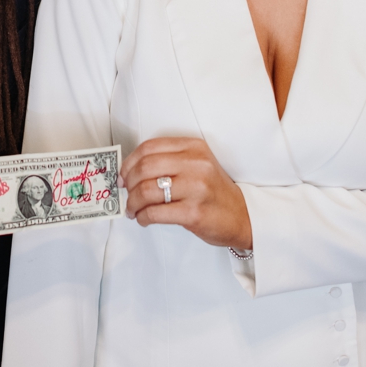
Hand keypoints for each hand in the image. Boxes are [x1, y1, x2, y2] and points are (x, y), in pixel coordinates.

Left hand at [123, 137, 251, 251]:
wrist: (242, 216)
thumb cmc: (214, 192)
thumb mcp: (198, 165)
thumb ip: (169, 162)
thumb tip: (130, 172)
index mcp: (194, 147)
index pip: (149, 148)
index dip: (129, 162)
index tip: (123, 175)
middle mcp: (196, 164)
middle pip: (144, 168)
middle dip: (128, 184)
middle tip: (126, 194)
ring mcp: (196, 188)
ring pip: (146, 191)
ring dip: (133, 203)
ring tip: (133, 210)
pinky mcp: (193, 212)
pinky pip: (154, 213)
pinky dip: (142, 217)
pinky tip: (144, 219)